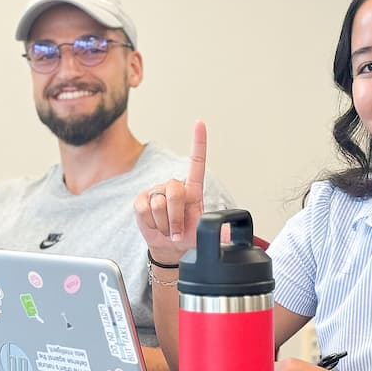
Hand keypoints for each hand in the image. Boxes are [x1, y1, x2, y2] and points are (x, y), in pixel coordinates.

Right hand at [133, 120, 206, 263]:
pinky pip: (144, 210)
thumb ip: (218, 233)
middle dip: (176, 217)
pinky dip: (152, 224)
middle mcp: (174, 186)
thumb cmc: (188, 236)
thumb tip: (230, 233)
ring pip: (159, 205)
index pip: (197, 162)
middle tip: (178, 232)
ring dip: (165, 224)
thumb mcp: (205, 234)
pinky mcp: (141, 199)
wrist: (168, 247)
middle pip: (174, 191)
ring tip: (168, 229)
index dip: (198, 142)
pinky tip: (156, 226)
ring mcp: (156, 191)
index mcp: (193, 189)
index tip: (200, 123)